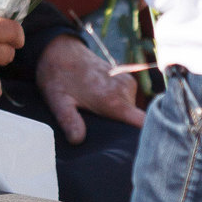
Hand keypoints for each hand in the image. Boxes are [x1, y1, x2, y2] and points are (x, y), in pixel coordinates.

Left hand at [35, 33, 149, 143]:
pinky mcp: (126, 80)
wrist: (59, 50)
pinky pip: (128, 101)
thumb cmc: (58, 76)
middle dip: (124, 131)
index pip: (143, 123)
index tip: (135, 151)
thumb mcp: (58, 101)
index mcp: (114, 100)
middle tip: (106, 139)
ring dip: (119, 118)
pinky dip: (118, 108)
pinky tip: (101, 107)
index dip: (143, 139)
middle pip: (137, 121)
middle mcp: (126, 91)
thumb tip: (77, 140)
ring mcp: (128, 84)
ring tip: (100, 119)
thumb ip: (69, 120)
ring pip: (132, 111)